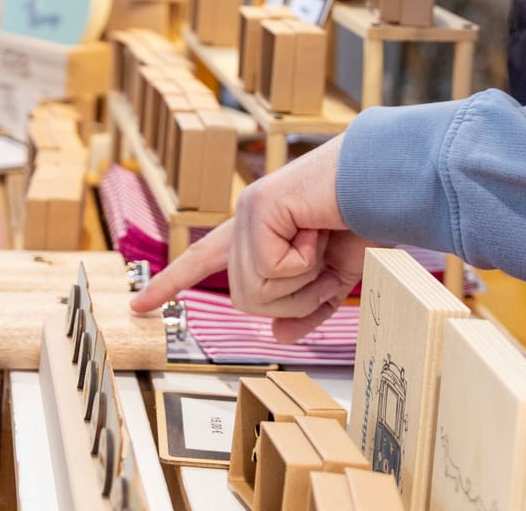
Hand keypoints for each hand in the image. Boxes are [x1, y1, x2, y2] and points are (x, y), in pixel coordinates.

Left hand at [130, 135, 367, 343]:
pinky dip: (304, 263)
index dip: (170, 283)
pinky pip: (269, 268)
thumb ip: (306, 309)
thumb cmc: (364, 222)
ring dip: (301, 284)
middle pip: (246, 299)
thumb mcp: (334, 279)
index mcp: (258, 233)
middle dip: (293, 300)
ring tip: (321, 245)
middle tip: (323, 267)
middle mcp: (245, 219)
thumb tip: (278, 336)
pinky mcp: (259, 206)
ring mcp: (248, 211)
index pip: (203, 261)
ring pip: (254, 291)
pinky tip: (317, 230)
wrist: (386, 188)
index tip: (139, 304)